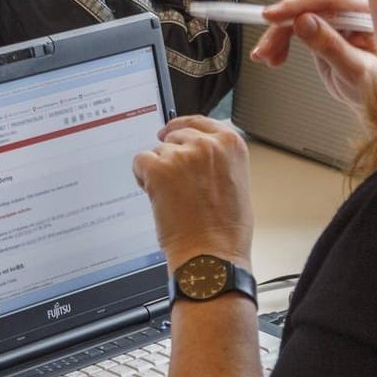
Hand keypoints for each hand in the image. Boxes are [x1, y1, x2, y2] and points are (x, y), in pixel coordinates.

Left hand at [132, 117, 252, 265]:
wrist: (211, 255)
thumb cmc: (227, 230)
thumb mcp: (236, 183)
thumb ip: (218, 160)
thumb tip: (197, 152)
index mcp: (231, 144)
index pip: (199, 121)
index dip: (182, 127)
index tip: (172, 131)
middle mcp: (207, 144)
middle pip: (175, 135)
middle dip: (171, 155)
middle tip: (176, 183)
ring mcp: (181, 156)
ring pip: (157, 151)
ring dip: (158, 170)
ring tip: (173, 197)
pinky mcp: (158, 169)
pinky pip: (140, 161)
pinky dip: (142, 177)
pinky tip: (156, 195)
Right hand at [249, 0, 376, 107]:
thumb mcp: (356, 71)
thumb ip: (330, 46)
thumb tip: (304, 22)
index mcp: (370, 10)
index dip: (297, 6)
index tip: (273, 16)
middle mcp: (354, 6)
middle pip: (308, 5)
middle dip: (282, 26)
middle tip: (266, 48)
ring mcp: (339, 14)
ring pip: (297, 14)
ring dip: (278, 35)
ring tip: (268, 56)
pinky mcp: (325, 24)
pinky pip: (296, 23)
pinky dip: (282, 39)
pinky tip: (276, 54)